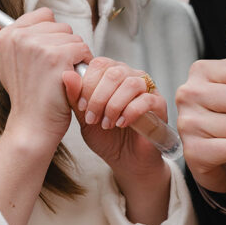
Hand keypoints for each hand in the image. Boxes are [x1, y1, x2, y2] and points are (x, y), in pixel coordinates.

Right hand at [0, 10, 90, 152]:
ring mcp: (39, 46)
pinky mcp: (57, 57)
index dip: (51, 35)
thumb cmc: (24, 96)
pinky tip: (71, 78)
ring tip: (61, 75)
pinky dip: (82, 64)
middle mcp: (21, 37)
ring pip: (74, 38)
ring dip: (75, 57)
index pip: (44, 15)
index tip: (46, 55)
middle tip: (53, 70)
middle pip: (61, 26)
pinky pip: (82, 49)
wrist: (32, 124)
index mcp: (9, 35)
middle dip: (64, 46)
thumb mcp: (6, 64)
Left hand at [63, 57, 168, 187]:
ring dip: (114, 105)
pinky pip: (146, 99)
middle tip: (92, 118)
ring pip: (130, 83)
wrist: (125, 160)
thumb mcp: (85, 118)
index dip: (88, 83)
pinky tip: (121, 124)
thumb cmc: (106, 137)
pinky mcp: (159, 104)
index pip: (100, 64)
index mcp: (111, 76)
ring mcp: (147, 89)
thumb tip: (67, 75)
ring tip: (106, 124)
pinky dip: (130, 112)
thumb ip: (75, 97)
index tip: (82, 107)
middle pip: (114, 72)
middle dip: (99, 97)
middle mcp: (130, 77)